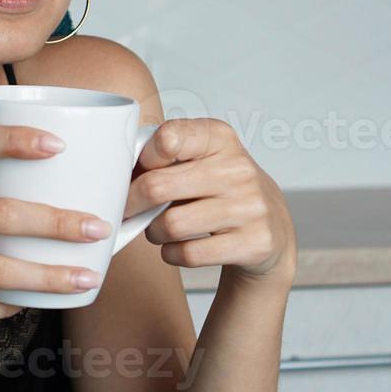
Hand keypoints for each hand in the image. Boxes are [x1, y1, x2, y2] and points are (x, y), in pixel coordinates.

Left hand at [124, 118, 295, 281]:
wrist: (272, 230)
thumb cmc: (222, 191)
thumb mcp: (202, 160)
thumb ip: (165, 157)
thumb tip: (118, 171)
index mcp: (220, 139)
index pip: (169, 137)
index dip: (143, 158)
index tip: (139, 171)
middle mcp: (238, 169)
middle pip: (157, 186)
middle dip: (131, 204)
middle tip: (128, 211)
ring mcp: (249, 207)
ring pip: (170, 225)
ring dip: (153, 232)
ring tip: (158, 230)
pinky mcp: (253, 243)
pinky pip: (189, 254)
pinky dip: (171, 254)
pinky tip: (177, 247)